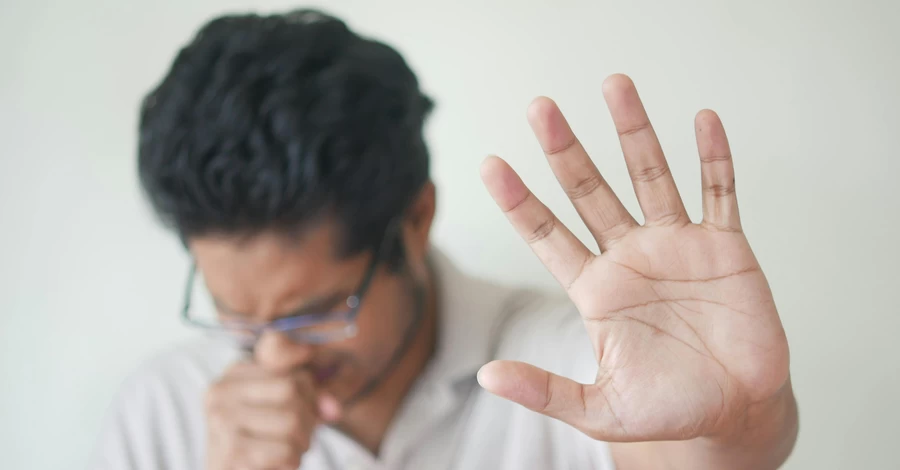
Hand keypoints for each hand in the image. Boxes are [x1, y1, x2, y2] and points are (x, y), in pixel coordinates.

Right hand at [205, 361, 340, 469]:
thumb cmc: (262, 442)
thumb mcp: (284, 408)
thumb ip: (311, 396)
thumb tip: (334, 408)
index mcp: (235, 373)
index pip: (295, 372)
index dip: (311, 396)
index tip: (305, 414)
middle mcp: (222, 390)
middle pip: (291, 390)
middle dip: (307, 419)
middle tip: (299, 437)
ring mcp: (223, 420)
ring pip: (291, 421)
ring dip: (301, 443)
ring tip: (288, 451)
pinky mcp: (231, 451)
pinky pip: (285, 450)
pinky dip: (292, 461)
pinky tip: (279, 463)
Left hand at [478, 74, 789, 442]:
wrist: (736, 412)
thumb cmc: (668, 410)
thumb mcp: (599, 408)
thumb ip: (545, 390)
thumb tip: (485, 376)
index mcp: (596, 289)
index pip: (547, 235)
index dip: (519, 201)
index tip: (490, 165)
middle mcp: (630, 257)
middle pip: (590, 191)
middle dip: (565, 150)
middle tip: (540, 108)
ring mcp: (677, 246)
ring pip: (650, 176)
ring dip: (634, 132)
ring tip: (614, 85)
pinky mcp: (725, 248)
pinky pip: (719, 193)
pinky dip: (714, 158)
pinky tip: (703, 121)